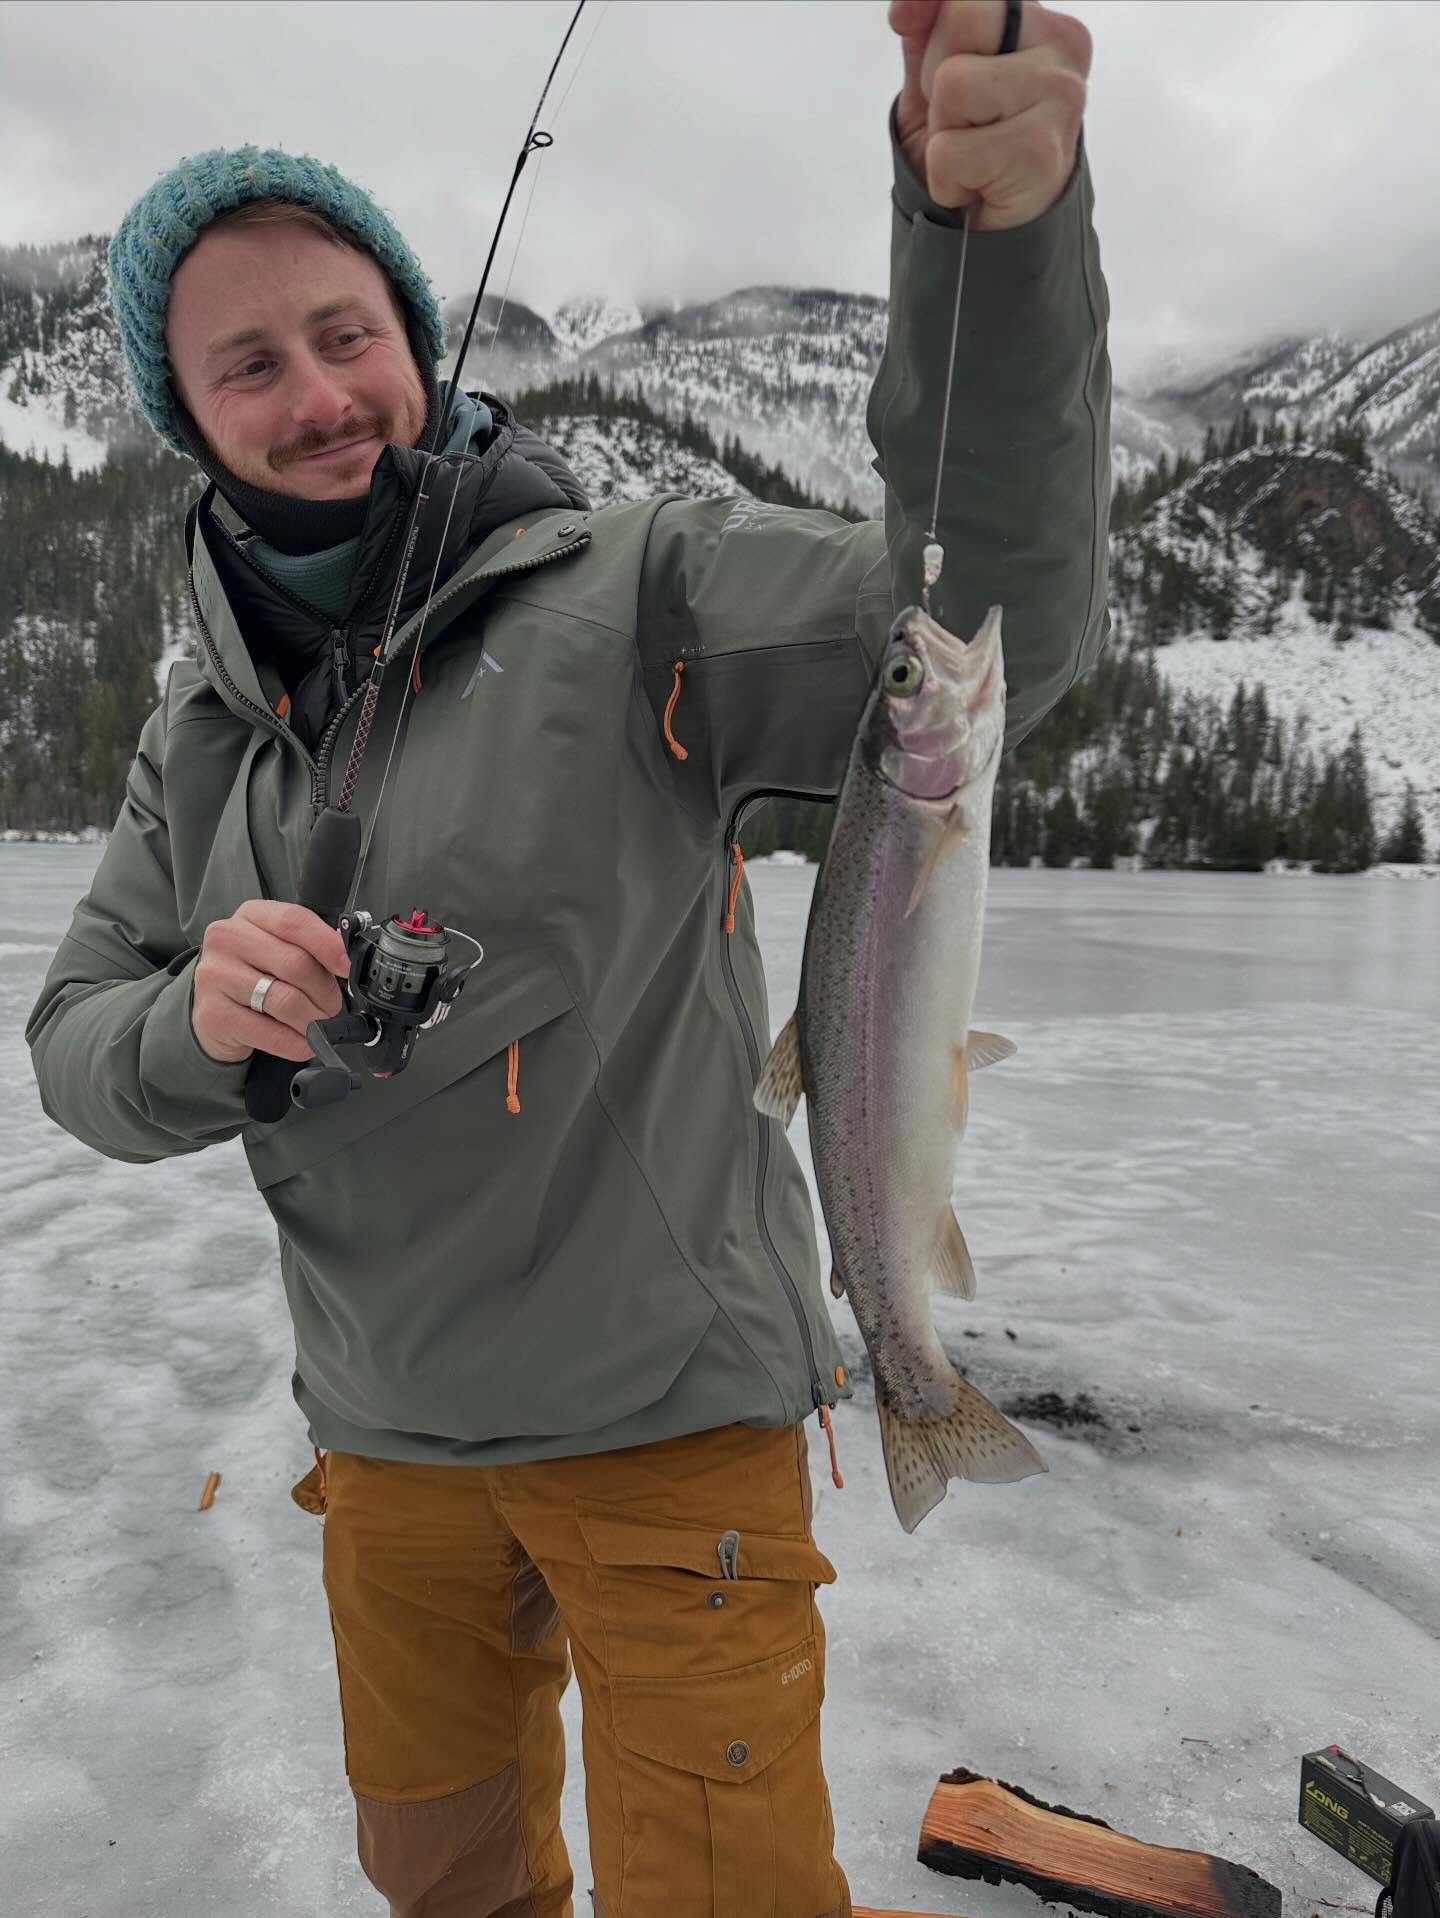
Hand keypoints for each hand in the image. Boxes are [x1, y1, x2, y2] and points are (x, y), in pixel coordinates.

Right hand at [192, 900, 349, 1064]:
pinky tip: (303, 1042)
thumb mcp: (279, 948)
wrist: (214, 1009)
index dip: (328, 945)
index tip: (348, 968)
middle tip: (332, 1006)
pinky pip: (270, 1034)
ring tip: (317, 1025)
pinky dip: (296, 1043)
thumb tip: (347, 960)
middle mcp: (227, 939)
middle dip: (325, 991)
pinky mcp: (213, 1014)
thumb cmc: (256, 974)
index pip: (294, 921)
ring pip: (285, 1000)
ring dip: (313, 1020)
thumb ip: (310, 947)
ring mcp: (215, 976)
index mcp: (251, 915)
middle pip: (295, 963)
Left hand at [890, 0, 1090, 227]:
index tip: (905, 21)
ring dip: (942, 133)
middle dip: (936, 79)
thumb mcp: (938, 78)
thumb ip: (928, 29)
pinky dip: (947, 178)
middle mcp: (1062, 49)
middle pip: (959, 22)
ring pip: (952, 84)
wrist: (997, 232)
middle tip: (962, 122)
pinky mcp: (1041, 151)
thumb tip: (907, 8)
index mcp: (1040, 23)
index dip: (928, 7)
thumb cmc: (971, 150)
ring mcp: (1060, 97)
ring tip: (971, 154)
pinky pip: (952, 150)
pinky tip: (977, 185)